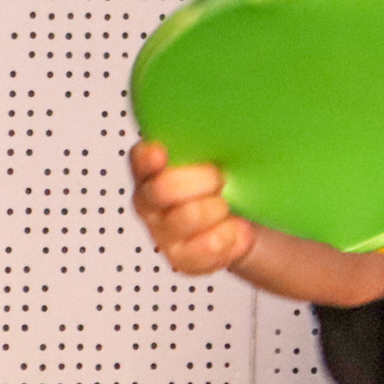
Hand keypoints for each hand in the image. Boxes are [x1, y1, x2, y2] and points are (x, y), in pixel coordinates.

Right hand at [129, 140, 258, 274]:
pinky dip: (228, 237)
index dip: (148, 158)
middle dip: (202, 180)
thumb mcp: (217, 153)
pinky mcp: (180, 258)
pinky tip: (233, 229)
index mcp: (152, 168)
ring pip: (188, 217)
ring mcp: (161, 232)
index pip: (141, 159)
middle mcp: (150, 200)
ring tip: (228, 206)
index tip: (161, 153)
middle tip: (221, 178)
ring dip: (217, 209)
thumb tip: (230, 125)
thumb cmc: (225, 182)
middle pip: (164, 189)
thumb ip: (209, 140)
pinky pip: (204, 248)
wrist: (241, 222)